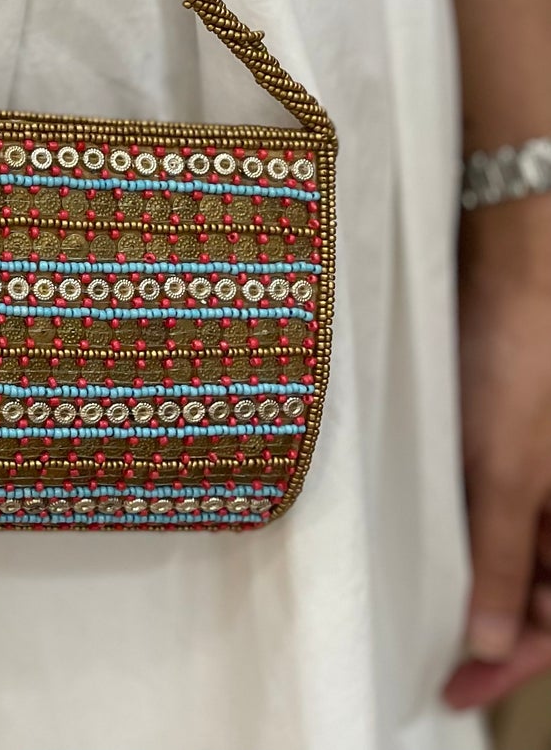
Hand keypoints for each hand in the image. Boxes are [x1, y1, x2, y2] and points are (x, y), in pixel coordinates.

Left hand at [443, 193, 550, 710]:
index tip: (450, 692)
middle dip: (492, 631)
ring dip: (477, 584)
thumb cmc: (522, 362)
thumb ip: (501, 557)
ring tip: (419, 612)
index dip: (508, 664)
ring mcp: (544, 469)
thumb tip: (488, 643)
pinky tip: (425, 545)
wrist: (513, 264)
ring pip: (517, 552)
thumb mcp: (506, 470)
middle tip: (430, 662)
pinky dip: (466, 534)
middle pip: (542, 594)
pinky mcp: (511, 436)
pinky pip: (497, 507)